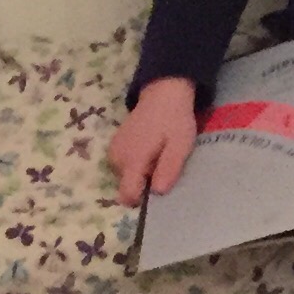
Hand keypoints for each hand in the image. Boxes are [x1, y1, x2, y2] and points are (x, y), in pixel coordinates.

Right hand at [111, 78, 198, 205]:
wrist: (163, 94)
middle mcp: (117, 158)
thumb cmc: (174, 121)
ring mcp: (113, 150)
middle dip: (144, 182)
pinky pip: (124, 166)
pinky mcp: (114, 145)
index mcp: (132, 159)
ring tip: (158, 155)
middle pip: (127, 186)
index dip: (141, 199)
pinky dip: (136, 163)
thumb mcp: (180, 146)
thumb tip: (158, 191)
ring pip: (125, 177)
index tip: (157, 188)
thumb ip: (168, 168)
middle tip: (162, 164)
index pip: (127, 194)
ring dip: (141, 173)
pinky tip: (150, 150)